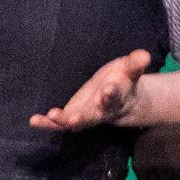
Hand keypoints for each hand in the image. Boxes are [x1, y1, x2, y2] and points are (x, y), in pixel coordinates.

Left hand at [29, 49, 150, 130]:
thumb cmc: (124, 80)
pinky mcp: (75, 117)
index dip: (112, 92)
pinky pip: (60, 124)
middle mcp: (102, 111)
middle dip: (82, 117)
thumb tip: (145, 55)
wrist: (122, 102)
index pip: (115, 95)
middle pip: (93, 116)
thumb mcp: (131, 69)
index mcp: (117, 97)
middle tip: (73, 119)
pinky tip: (34, 120)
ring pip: (76, 122)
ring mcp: (87, 116)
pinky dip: (48, 124)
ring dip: (64, 121)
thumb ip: (136, 63)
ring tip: (52, 116)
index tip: (108, 88)